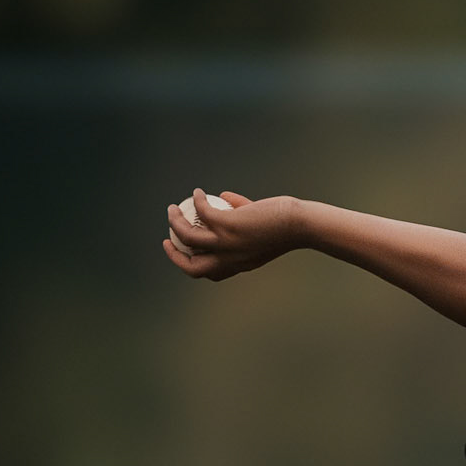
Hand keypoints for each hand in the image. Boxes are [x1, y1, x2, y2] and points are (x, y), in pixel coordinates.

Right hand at [163, 190, 302, 280]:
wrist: (298, 225)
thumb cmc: (284, 225)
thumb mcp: (260, 227)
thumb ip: (241, 213)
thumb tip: (224, 197)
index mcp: (237, 265)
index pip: (208, 273)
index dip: (191, 266)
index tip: (185, 252)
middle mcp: (230, 259)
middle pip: (191, 268)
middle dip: (174, 256)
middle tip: (168, 240)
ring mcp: (227, 243)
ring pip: (188, 238)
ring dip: (175, 223)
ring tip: (172, 210)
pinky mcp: (228, 225)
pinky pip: (203, 212)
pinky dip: (197, 201)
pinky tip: (198, 192)